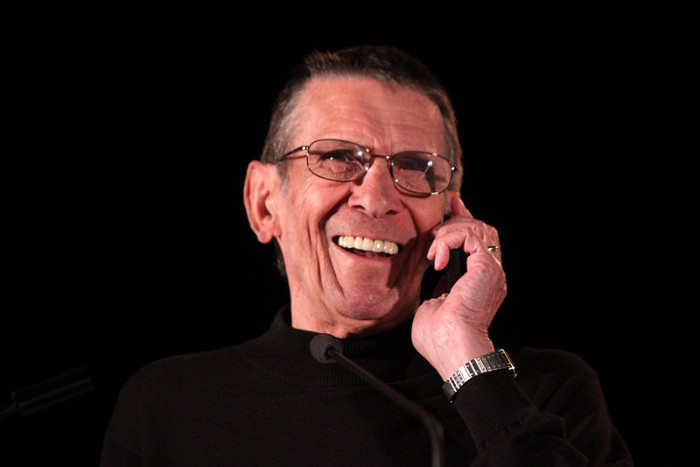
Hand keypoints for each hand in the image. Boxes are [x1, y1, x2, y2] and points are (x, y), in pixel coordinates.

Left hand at [412, 195, 506, 379]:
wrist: (452, 349)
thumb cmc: (440, 338)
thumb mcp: (430, 304)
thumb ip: (433, 286)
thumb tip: (429, 277)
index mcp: (479, 281)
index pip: (477, 240)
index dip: (463, 218)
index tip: (450, 205)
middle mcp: (490, 273)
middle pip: (481, 228)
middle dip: (455, 220)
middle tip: (434, 233)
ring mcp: (491, 270)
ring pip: (477, 227)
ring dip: (449, 233)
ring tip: (434, 252)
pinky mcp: (487, 268)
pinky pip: (470, 235)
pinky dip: (449, 240)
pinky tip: (437, 258)